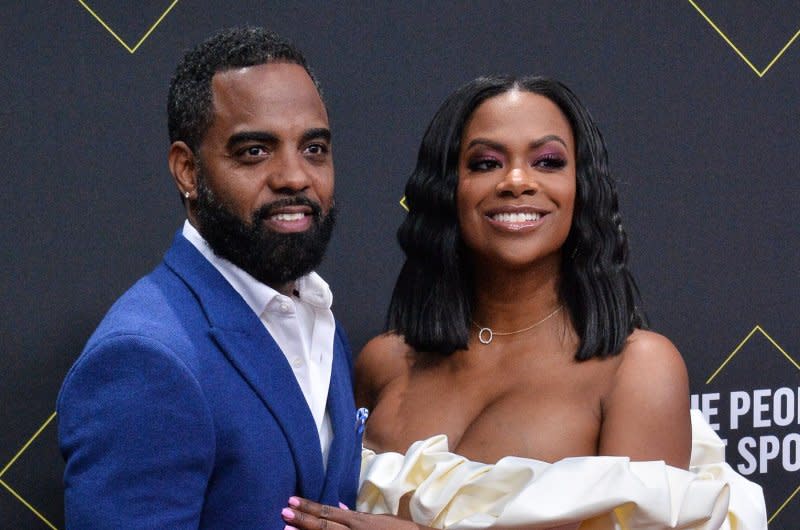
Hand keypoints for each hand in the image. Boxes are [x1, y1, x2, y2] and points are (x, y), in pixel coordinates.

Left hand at [281, 496, 425, 529]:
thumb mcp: (378, 519)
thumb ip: (356, 515)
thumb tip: (340, 506)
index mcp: (358, 521)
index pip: (329, 512)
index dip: (310, 507)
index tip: (293, 501)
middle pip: (323, 526)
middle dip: (303, 519)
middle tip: (283, 512)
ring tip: (286, 528)